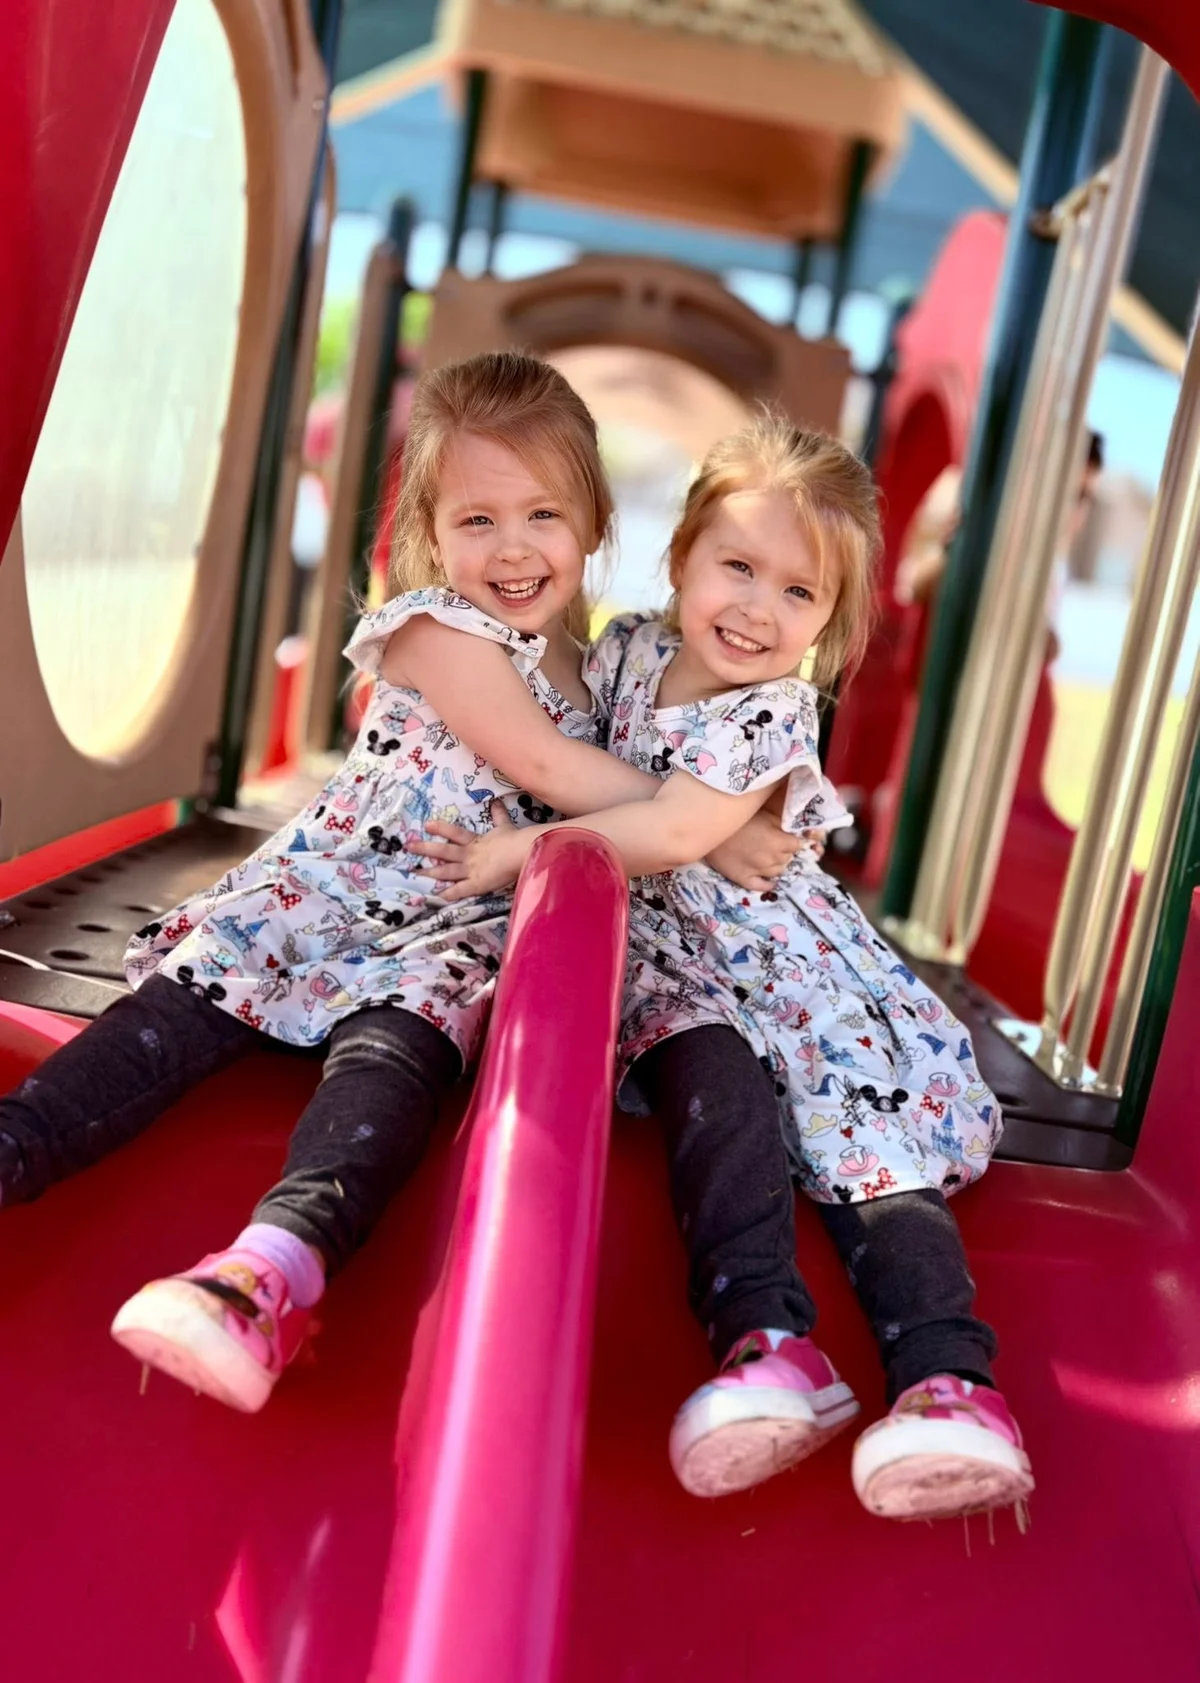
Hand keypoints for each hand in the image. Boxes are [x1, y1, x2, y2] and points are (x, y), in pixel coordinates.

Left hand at [409, 800, 526, 900]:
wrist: (522, 852)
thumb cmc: (515, 839)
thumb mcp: (505, 825)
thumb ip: (499, 815)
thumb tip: (496, 801)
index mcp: (476, 842)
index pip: (455, 834)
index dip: (441, 829)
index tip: (427, 824)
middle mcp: (469, 855)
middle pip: (444, 851)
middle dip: (426, 848)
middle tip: (409, 846)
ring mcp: (471, 870)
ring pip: (447, 871)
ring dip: (431, 871)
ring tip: (416, 872)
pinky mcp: (477, 884)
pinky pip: (460, 890)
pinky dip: (449, 893)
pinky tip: (438, 896)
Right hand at [705, 806, 800, 891]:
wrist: (708, 827)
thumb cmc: (737, 817)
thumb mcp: (763, 813)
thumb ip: (781, 822)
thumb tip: (793, 830)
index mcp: (777, 841)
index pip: (796, 845)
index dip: (792, 840)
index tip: (786, 837)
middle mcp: (770, 858)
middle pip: (787, 858)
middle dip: (784, 851)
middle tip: (774, 843)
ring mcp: (757, 871)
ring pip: (777, 871)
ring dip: (776, 864)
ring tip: (768, 856)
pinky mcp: (743, 878)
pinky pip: (761, 886)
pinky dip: (767, 883)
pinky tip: (768, 879)